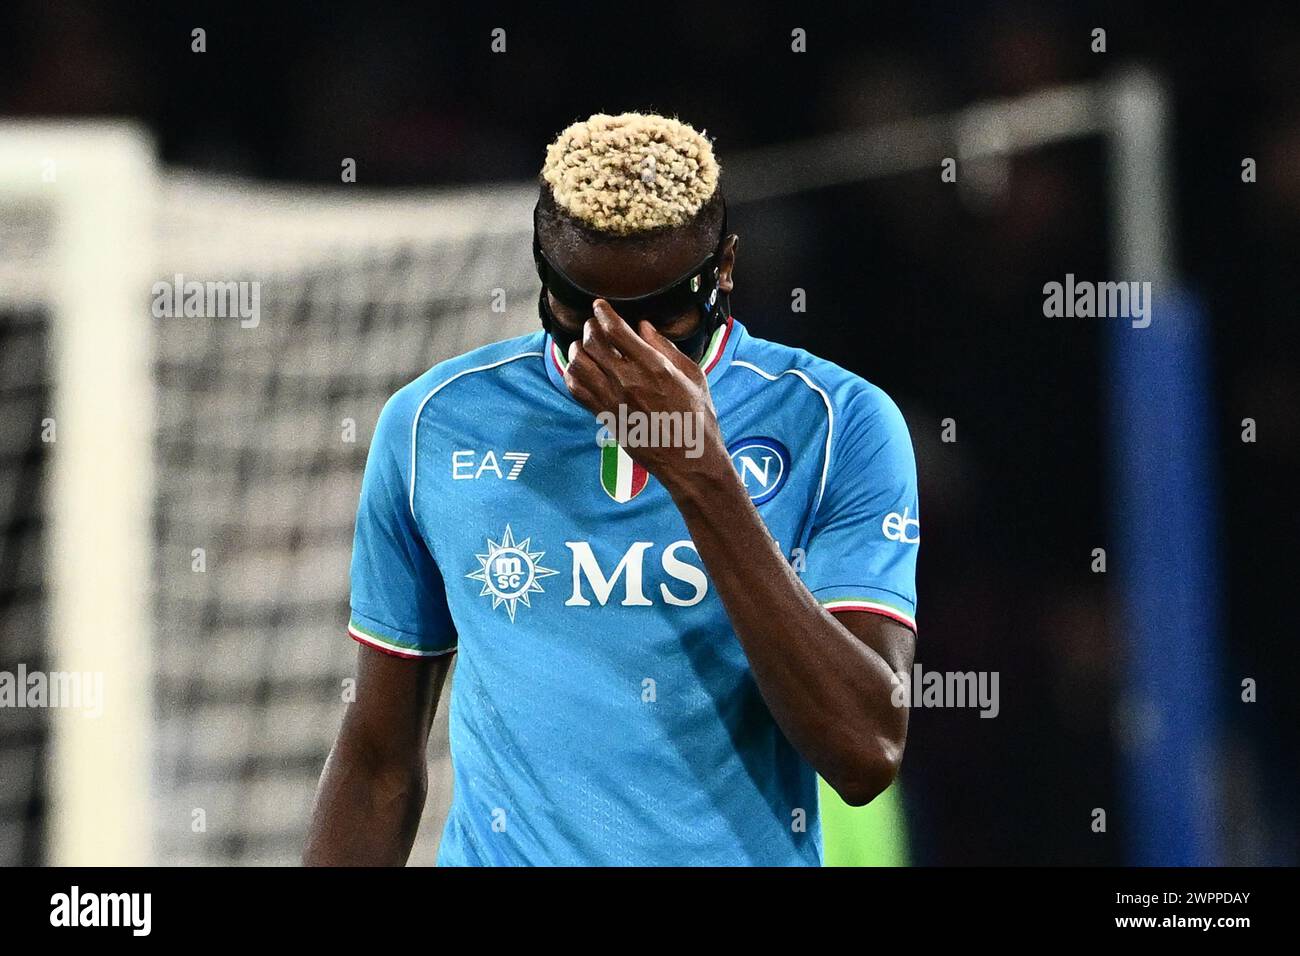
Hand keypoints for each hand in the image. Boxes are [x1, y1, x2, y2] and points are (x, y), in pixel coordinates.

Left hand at [563, 299, 727, 491]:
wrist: (690, 460)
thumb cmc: (698, 417)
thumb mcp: (693, 375)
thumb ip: (666, 348)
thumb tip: (643, 327)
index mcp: (653, 366)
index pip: (615, 330)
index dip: (602, 312)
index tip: (599, 305)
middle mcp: (629, 381)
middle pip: (592, 342)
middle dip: (589, 327)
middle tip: (593, 324)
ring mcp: (614, 400)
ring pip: (579, 365)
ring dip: (578, 349)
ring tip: (583, 346)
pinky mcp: (606, 417)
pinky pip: (577, 390)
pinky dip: (573, 375)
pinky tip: (579, 370)